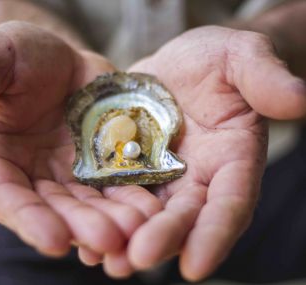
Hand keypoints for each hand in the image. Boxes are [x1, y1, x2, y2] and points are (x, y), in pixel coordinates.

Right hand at [0, 21, 161, 258]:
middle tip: (110, 239)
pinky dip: (132, 198)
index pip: (6, 195)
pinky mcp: (100, 163)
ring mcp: (70, 171)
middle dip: (82, 225)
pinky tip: (150, 211)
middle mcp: (33, 173)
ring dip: (113, 219)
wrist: (63, 59)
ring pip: (91, 202)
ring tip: (137, 229)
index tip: (54, 241)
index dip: (29, 219)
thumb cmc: (21, 55)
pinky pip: (116, 184)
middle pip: (56, 208)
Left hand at [123, 26, 305, 280]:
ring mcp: (161, 175)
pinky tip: (83, 232)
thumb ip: (264, 79)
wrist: (177, 65)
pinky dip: (104, 215)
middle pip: (182, 216)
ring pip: (147, 214)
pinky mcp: (130, 167)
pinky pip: (118, 195)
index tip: (196, 266)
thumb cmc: (216, 60)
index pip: (230, 202)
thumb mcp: (239, 58)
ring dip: (126, 238)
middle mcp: (197, 177)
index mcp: (231, 159)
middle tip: (135, 260)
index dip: (215, 233)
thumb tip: (300, 98)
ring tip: (104, 259)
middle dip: (162, 240)